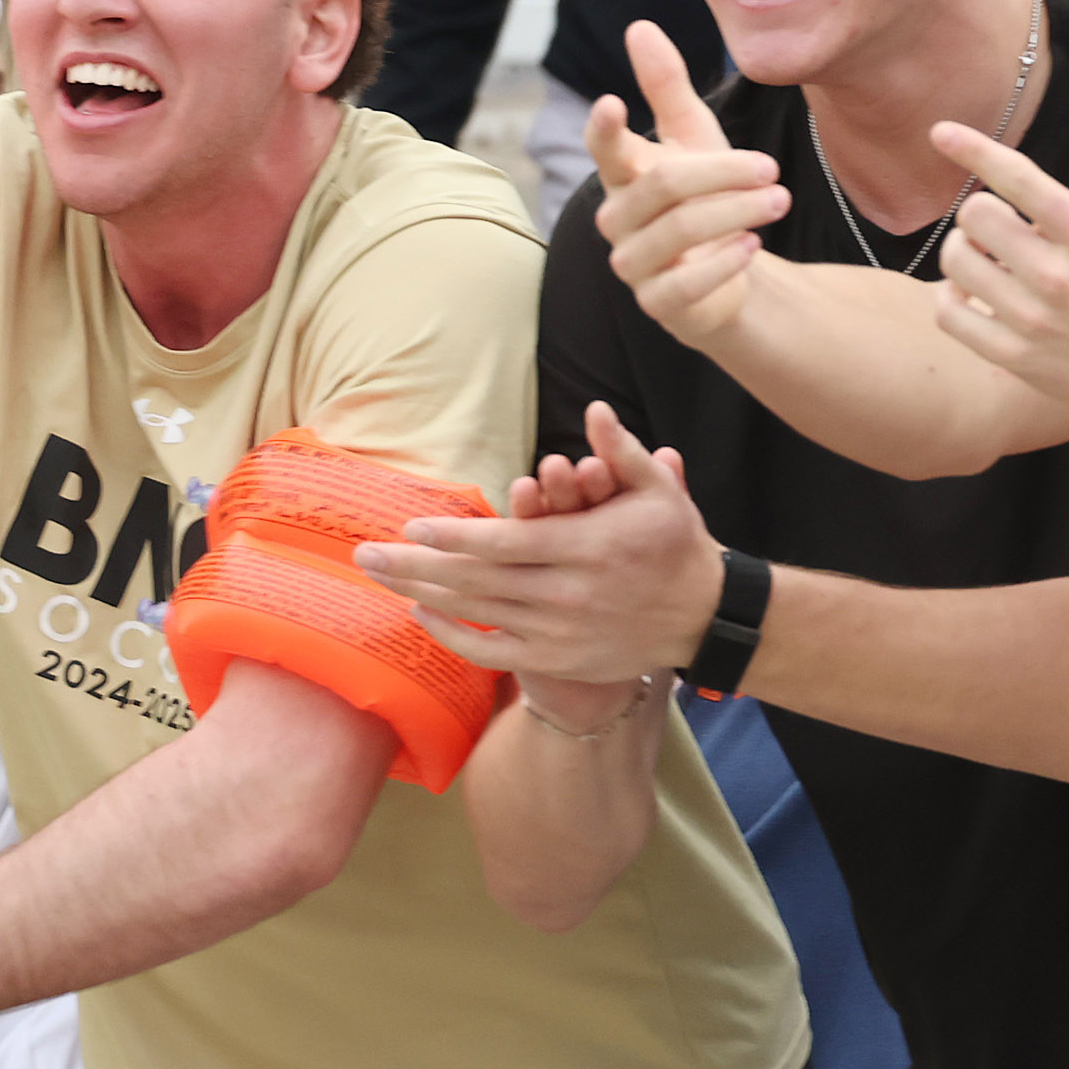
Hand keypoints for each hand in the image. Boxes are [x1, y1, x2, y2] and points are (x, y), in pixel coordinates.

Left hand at [355, 399, 724, 690]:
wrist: (704, 617)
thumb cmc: (676, 545)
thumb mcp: (660, 492)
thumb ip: (622, 453)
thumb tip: (595, 410)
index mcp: (589, 549)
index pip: (507, 544)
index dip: (456, 538)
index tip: (412, 528)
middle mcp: (569, 594)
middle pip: (477, 582)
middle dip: (415, 567)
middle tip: (364, 555)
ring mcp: (560, 632)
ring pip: (478, 614)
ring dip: (421, 595)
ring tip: (378, 576)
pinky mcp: (558, 658)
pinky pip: (493, 651)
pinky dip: (453, 634)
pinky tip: (421, 613)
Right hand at [589, 20, 783, 345]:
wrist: (728, 273)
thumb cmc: (705, 197)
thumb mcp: (695, 138)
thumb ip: (667, 88)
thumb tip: (639, 26)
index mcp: (623, 175)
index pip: (605, 148)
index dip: (605, 128)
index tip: (613, 101)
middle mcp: (618, 219)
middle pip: (663, 186)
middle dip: (722, 173)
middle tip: (772, 168)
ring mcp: (633, 265)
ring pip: (678, 231)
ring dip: (735, 212)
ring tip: (779, 200)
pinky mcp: (658, 304)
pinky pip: (685, 285)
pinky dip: (724, 262)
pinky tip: (753, 245)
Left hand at [931, 104, 1068, 428]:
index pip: (1018, 179)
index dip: (973, 149)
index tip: (941, 133)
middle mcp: (1057, 275)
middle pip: (975, 217)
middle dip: (980, 215)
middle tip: (998, 228)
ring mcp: (1034, 319)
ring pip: (956, 263)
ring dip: (963, 253)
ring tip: (987, 260)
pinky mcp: (1015, 355)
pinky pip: (950, 315)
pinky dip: (949, 299)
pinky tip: (969, 294)